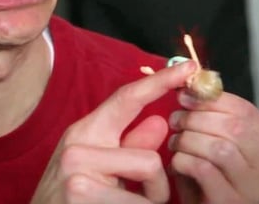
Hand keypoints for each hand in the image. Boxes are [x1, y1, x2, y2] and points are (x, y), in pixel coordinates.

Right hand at [30, 61, 196, 202]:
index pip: (126, 99)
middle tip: (143, 200)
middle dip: (158, 187)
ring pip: (148, 185)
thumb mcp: (95, 169)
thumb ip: (127, 148)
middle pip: (151, 159)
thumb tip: (158, 122)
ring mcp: (77, 175)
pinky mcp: (81, 196)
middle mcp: (77, 146)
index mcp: (83, 132)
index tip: (189, 68)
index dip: (159, 82)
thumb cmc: (68, 202)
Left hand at [168, 91, 258, 203]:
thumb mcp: (221, 140)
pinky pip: (204, 169)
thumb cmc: (214, 176)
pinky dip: (184, 160)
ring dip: (189, 140)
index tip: (185, 95)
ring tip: (175, 143)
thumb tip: (193, 84)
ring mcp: (256, 188)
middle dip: (196, 118)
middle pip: (233, 126)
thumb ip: (216, 114)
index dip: (210, 98)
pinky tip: (176, 163)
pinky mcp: (233, 203)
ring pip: (220, 147)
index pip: (245, 109)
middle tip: (176, 120)